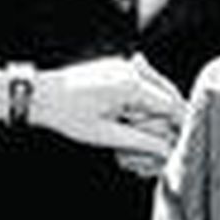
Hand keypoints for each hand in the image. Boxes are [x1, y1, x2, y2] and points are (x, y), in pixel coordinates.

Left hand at [28, 54, 185, 159]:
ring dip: (150, 119)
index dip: (179, 128)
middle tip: (155, 152)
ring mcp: (124, 67)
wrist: (37, 94)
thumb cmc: (65, 114)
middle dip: (163, 125)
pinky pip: (140, 89)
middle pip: (167, 99)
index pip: (171, 107)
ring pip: (155, 94)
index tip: (181, 146)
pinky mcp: (116, 69)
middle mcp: (131, 70)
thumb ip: (141, 142)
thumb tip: (167, 152)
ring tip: (133, 144)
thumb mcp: (104, 134)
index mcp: (131, 85)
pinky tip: (128, 124)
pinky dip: (139, 108)